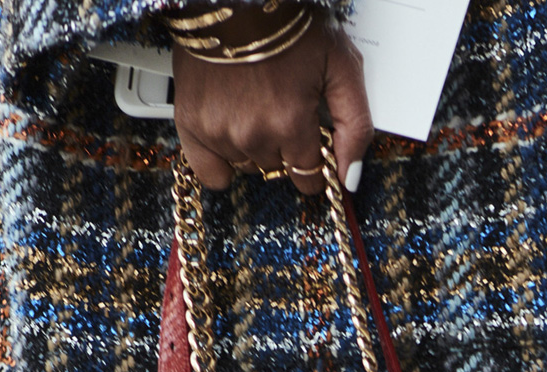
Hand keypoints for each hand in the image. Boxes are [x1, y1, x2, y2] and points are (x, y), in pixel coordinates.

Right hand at [169, 13, 371, 197]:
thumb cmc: (288, 20)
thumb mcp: (341, 65)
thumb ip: (354, 124)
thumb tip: (350, 177)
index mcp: (291, 122)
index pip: (308, 176)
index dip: (314, 163)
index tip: (311, 145)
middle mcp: (253, 135)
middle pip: (278, 169)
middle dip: (286, 148)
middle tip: (282, 109)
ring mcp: (219, 132)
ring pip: (248, 166)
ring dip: (255, 148)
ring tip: (255, 106)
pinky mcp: (191, 123)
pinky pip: (210, 172)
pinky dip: (221, 161)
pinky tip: (230, 136)